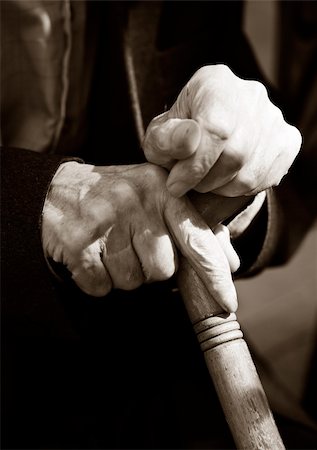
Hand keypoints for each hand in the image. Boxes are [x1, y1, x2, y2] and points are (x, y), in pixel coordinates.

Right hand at [42, 161, 238, 311]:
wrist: (59, 191)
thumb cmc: (118, 199)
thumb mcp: (158, 200)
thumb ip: (195, 230)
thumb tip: (230, 263)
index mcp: (162, 190)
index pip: (197, 238)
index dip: (214, 273)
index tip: (228, 301)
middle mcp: (136, 201)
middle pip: (163, 269)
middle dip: (150, 268)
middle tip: (131, 245)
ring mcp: (105, 220)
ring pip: (132, 281)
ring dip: (123, 274)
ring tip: (110, 247)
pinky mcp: (78, 242)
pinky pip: (101, 286)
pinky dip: (97, 280)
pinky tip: (92, 256)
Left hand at [143, 65, 301, 196]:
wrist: (204, 136)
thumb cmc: (177, 136)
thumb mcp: (158, 137)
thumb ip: (166, 139)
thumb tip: (190, 141)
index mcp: (216, 82)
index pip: (216, 129)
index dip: (195, 166)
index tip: (175, 185)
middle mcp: (251, 94)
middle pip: (235, 154)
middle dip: (205, 180)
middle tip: (187, 184)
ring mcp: (274, 117)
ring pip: (250, 172)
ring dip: (221, 188)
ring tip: (204, 181)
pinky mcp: (288, 140)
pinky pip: (266, 178)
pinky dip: (240, 190)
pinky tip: (224, 180)